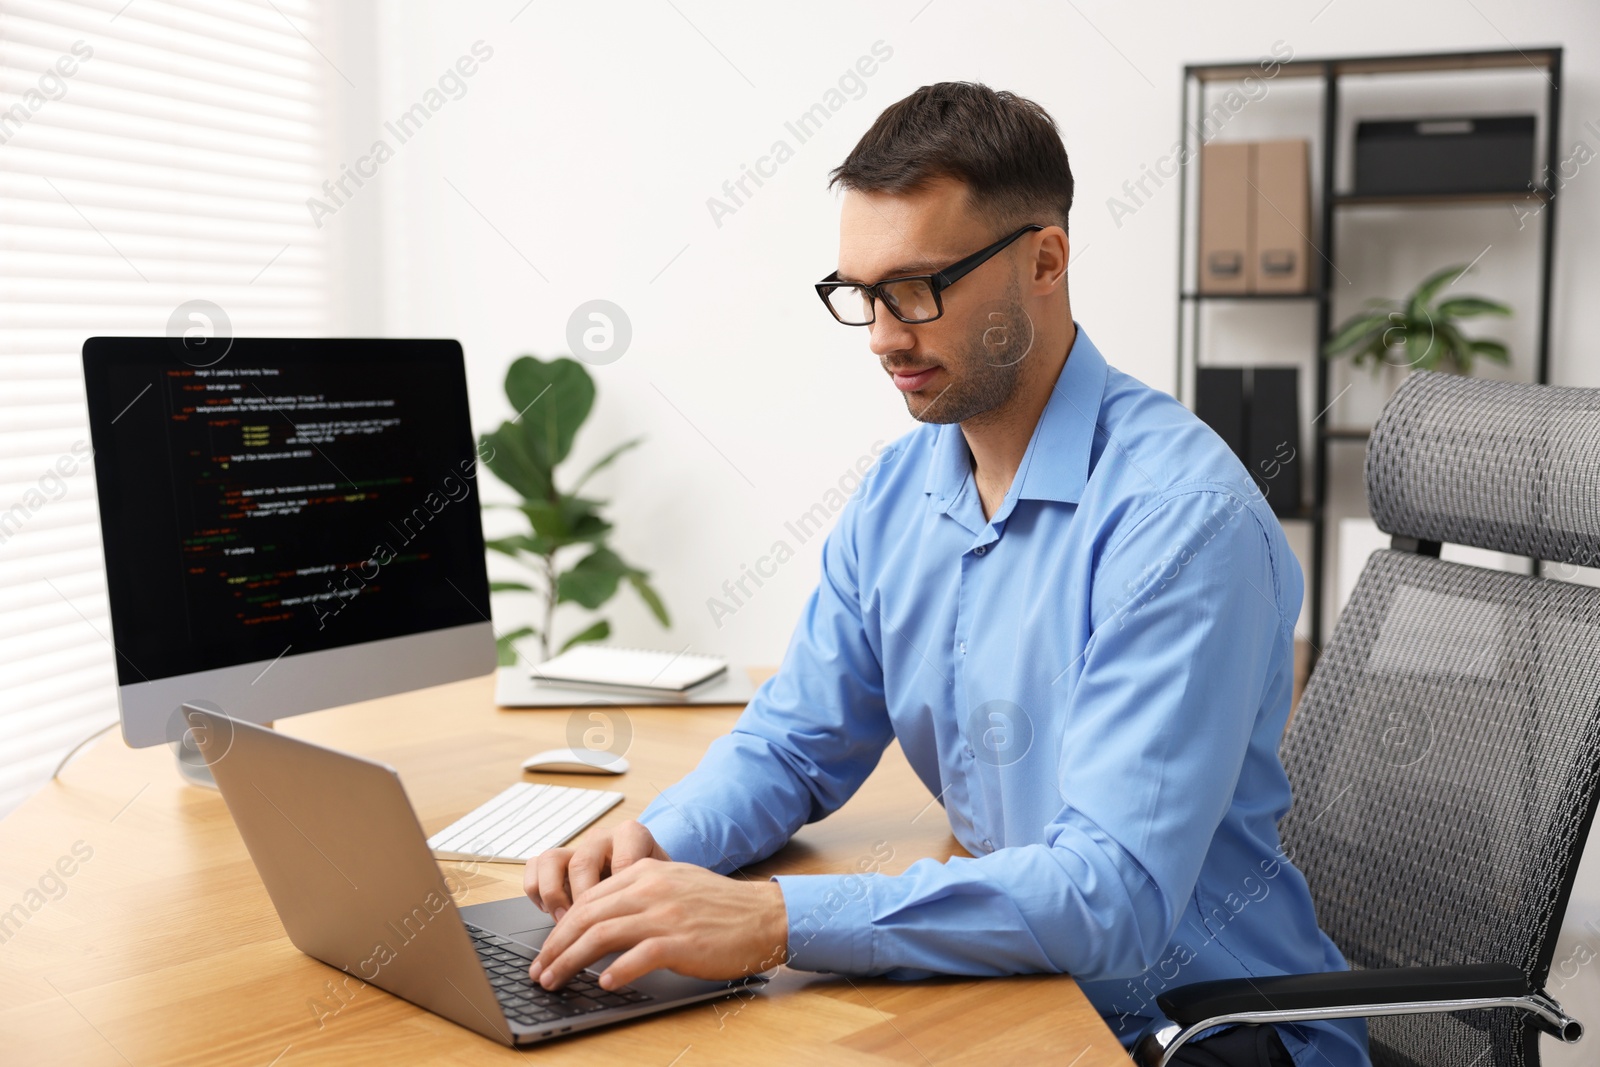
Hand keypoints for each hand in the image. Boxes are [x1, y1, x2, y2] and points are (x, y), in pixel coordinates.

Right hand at [524, 819, 668, 920]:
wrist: (651, 880)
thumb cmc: (657, 888)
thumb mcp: (661, 891)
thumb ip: (653, 901)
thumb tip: (642, 939)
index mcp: (632, 835)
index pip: (622, 861)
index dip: (619, 896)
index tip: (620, 920)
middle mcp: (602, 837)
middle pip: (581, 864)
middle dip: (581, 901)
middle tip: (587, 929)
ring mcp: (577, 847)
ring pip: (552, 859)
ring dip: (554, 895)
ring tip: (563, 919)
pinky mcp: (558, 860)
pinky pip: (535, 865)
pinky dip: (537, 890)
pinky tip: (549, 911)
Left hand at [528, 859, 787, 992]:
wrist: (763, 916)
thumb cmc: (719, 906)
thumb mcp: (673, 883)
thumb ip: (636, 893)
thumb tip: (597, 918)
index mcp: (644, 872)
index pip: (588, 899)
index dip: (560, 927)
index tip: (546, 950)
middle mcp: (650, 889)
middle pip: (586, 916)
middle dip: (555, 946)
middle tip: (539, 971)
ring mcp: (665, 914)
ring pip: (601, 935)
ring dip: (571, 961)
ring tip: (555, 981)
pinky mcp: (681, 941)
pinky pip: (638, 956)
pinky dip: (617, 972)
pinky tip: (605, 984)